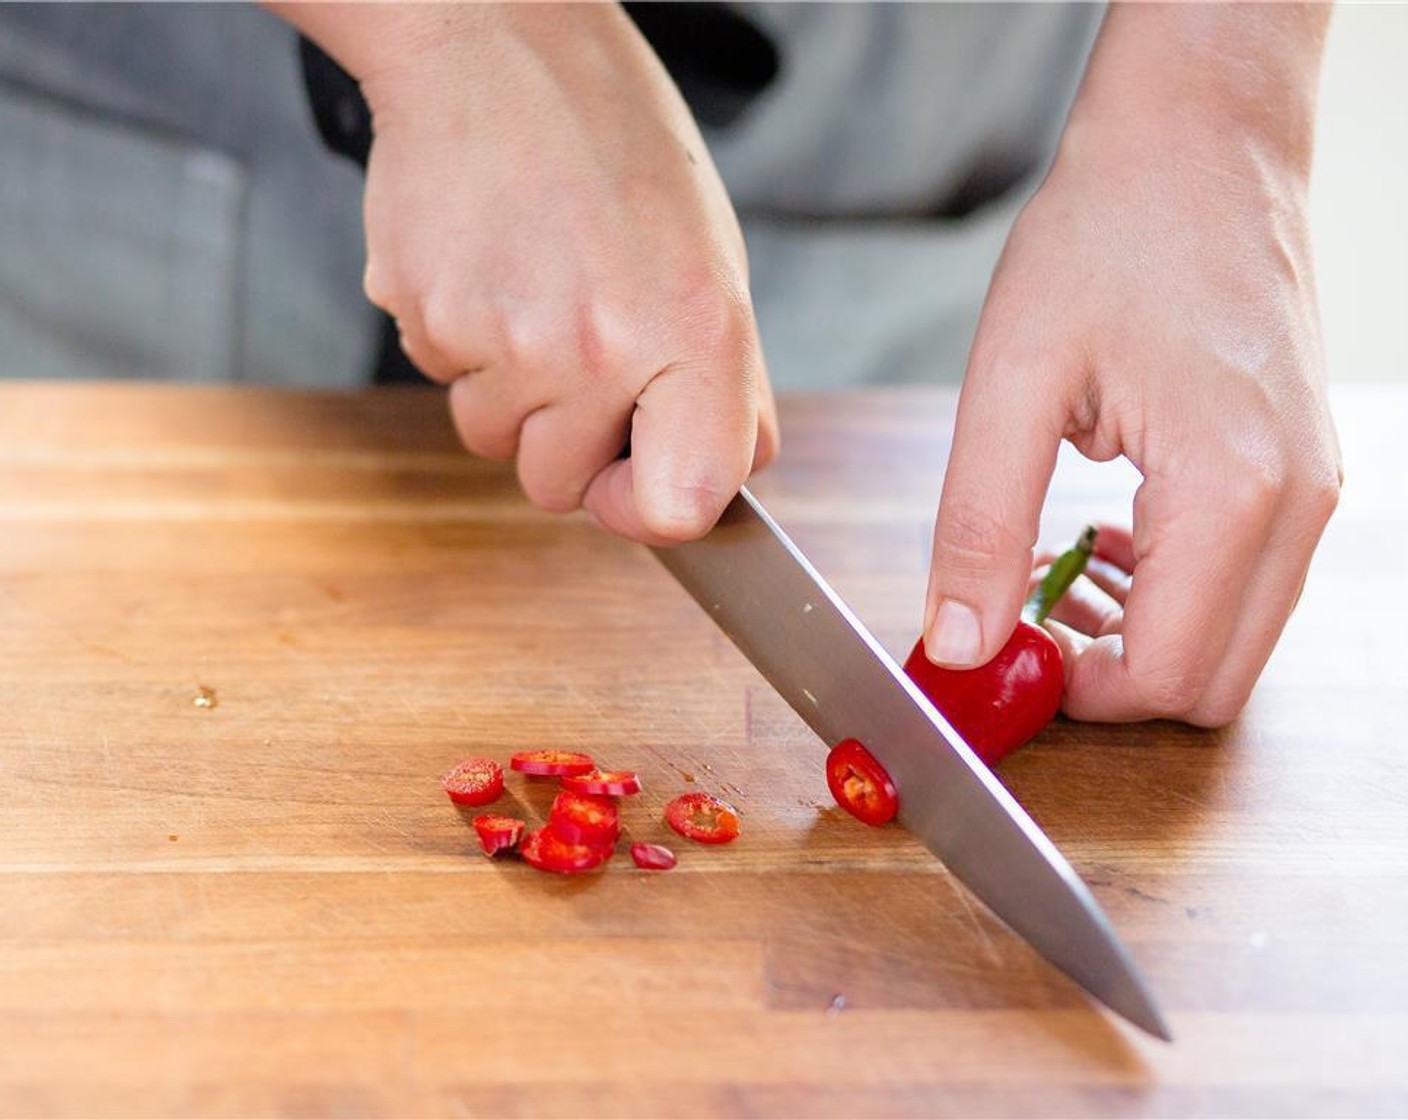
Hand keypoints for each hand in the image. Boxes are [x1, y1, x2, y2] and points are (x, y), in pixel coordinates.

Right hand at [284, 4, 777, 542]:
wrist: (494, 43)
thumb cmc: (615, 143)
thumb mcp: (713, 258)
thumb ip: (728, 382)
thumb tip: (726, 477)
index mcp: (695, 331)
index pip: (677, 505)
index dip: (648, 509)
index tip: (632, 474)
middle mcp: (600, 346)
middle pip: (558, 489)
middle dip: (566, 440)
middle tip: (576, 342)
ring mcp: (504, 337)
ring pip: (491, 441)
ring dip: (510, 393)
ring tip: (532, 289)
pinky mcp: (425, 317)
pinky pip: (443, 381)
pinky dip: (461, 343)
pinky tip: (488, 267)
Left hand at [919, 5, 1340, 726]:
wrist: (1197, 144)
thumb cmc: (1108, 237)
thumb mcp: (1012, 382)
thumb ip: (979, 526)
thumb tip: (959, 644)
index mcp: (1233, 491)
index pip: (1168, 676)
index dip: (1074, 691)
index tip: (997, 652)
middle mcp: (1295, 505)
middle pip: (1213, 680)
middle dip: (1107, 674)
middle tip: (1017, 615)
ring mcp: (1309, 489)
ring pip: (1231, 638)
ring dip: (1133, 634)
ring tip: (1040, 569)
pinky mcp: (1297, 470)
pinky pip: (1241, 581)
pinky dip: (1166, 591)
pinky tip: (1093, 540)